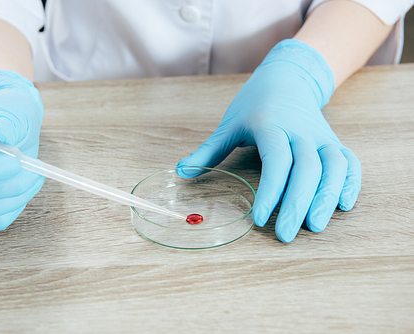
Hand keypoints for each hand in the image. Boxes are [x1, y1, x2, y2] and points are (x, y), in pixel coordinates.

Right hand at [0, 70, 44, 235]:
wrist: (13, 124)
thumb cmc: (8, 113)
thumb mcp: (10, 110)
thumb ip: (4, 124)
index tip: (15, 161)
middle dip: (7, 184)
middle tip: (32, 168)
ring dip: (12, 199)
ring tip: (32, 177)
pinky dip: (7, 212)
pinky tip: (23, 192)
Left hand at [177, 39, 360, 241]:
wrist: (288, 77)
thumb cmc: (254, 104)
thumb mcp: (229, 124)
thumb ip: (208, 150)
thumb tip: (181, 171)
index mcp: (271, 125)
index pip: (276, 160)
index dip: (270, 190)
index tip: (259, 219)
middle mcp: (301, 131)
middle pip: (307, 168)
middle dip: (297, 204)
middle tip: (285, 235)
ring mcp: (321, 136)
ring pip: (334, 166)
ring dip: (327, 197)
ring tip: (316, 227)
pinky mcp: (334, 141)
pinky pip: (350, 162)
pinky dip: (351, 183)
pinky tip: (344, 205)